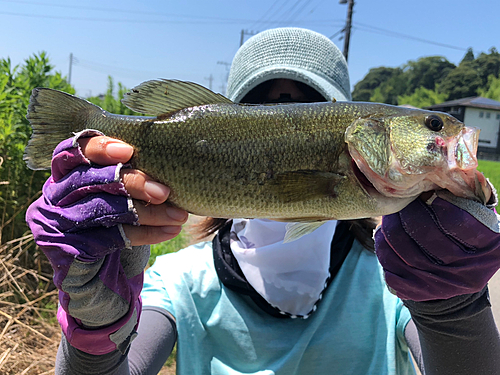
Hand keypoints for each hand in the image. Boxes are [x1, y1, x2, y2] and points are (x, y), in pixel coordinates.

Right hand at [26, 132, 186, 354]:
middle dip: (133, 183)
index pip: (72, 152)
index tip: (128, 152)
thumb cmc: (112, 220)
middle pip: (91, 180)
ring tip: (179, 215)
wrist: (100, 271)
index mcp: (64, 173)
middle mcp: (54, 195)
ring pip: (105, 210)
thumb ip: (127, 174)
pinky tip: (169, 231)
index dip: (98, 149)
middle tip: (165, 191)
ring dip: (149, 212)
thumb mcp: (117, 193)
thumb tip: (169, 161)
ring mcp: (56, 223)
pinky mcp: (68, 249)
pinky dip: (146, 234)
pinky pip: (112, 237)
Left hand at [375, 189, 499, 301]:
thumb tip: (446, 172)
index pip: (457, 221)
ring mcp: (440, 284)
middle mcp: (467, 270)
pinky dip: (383, 247)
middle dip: (408, 213)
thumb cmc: (465, 239)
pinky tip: (386, 237)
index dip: (439, 205)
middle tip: (404, 203)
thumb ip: (467, 199)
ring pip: (403, 249)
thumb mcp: (478, 220)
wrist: (456, 283)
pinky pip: (390, 266)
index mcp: (488, 247)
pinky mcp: (417, 292)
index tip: (431, 197)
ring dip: (391, 227)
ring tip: (391, 216)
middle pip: (426, 234)